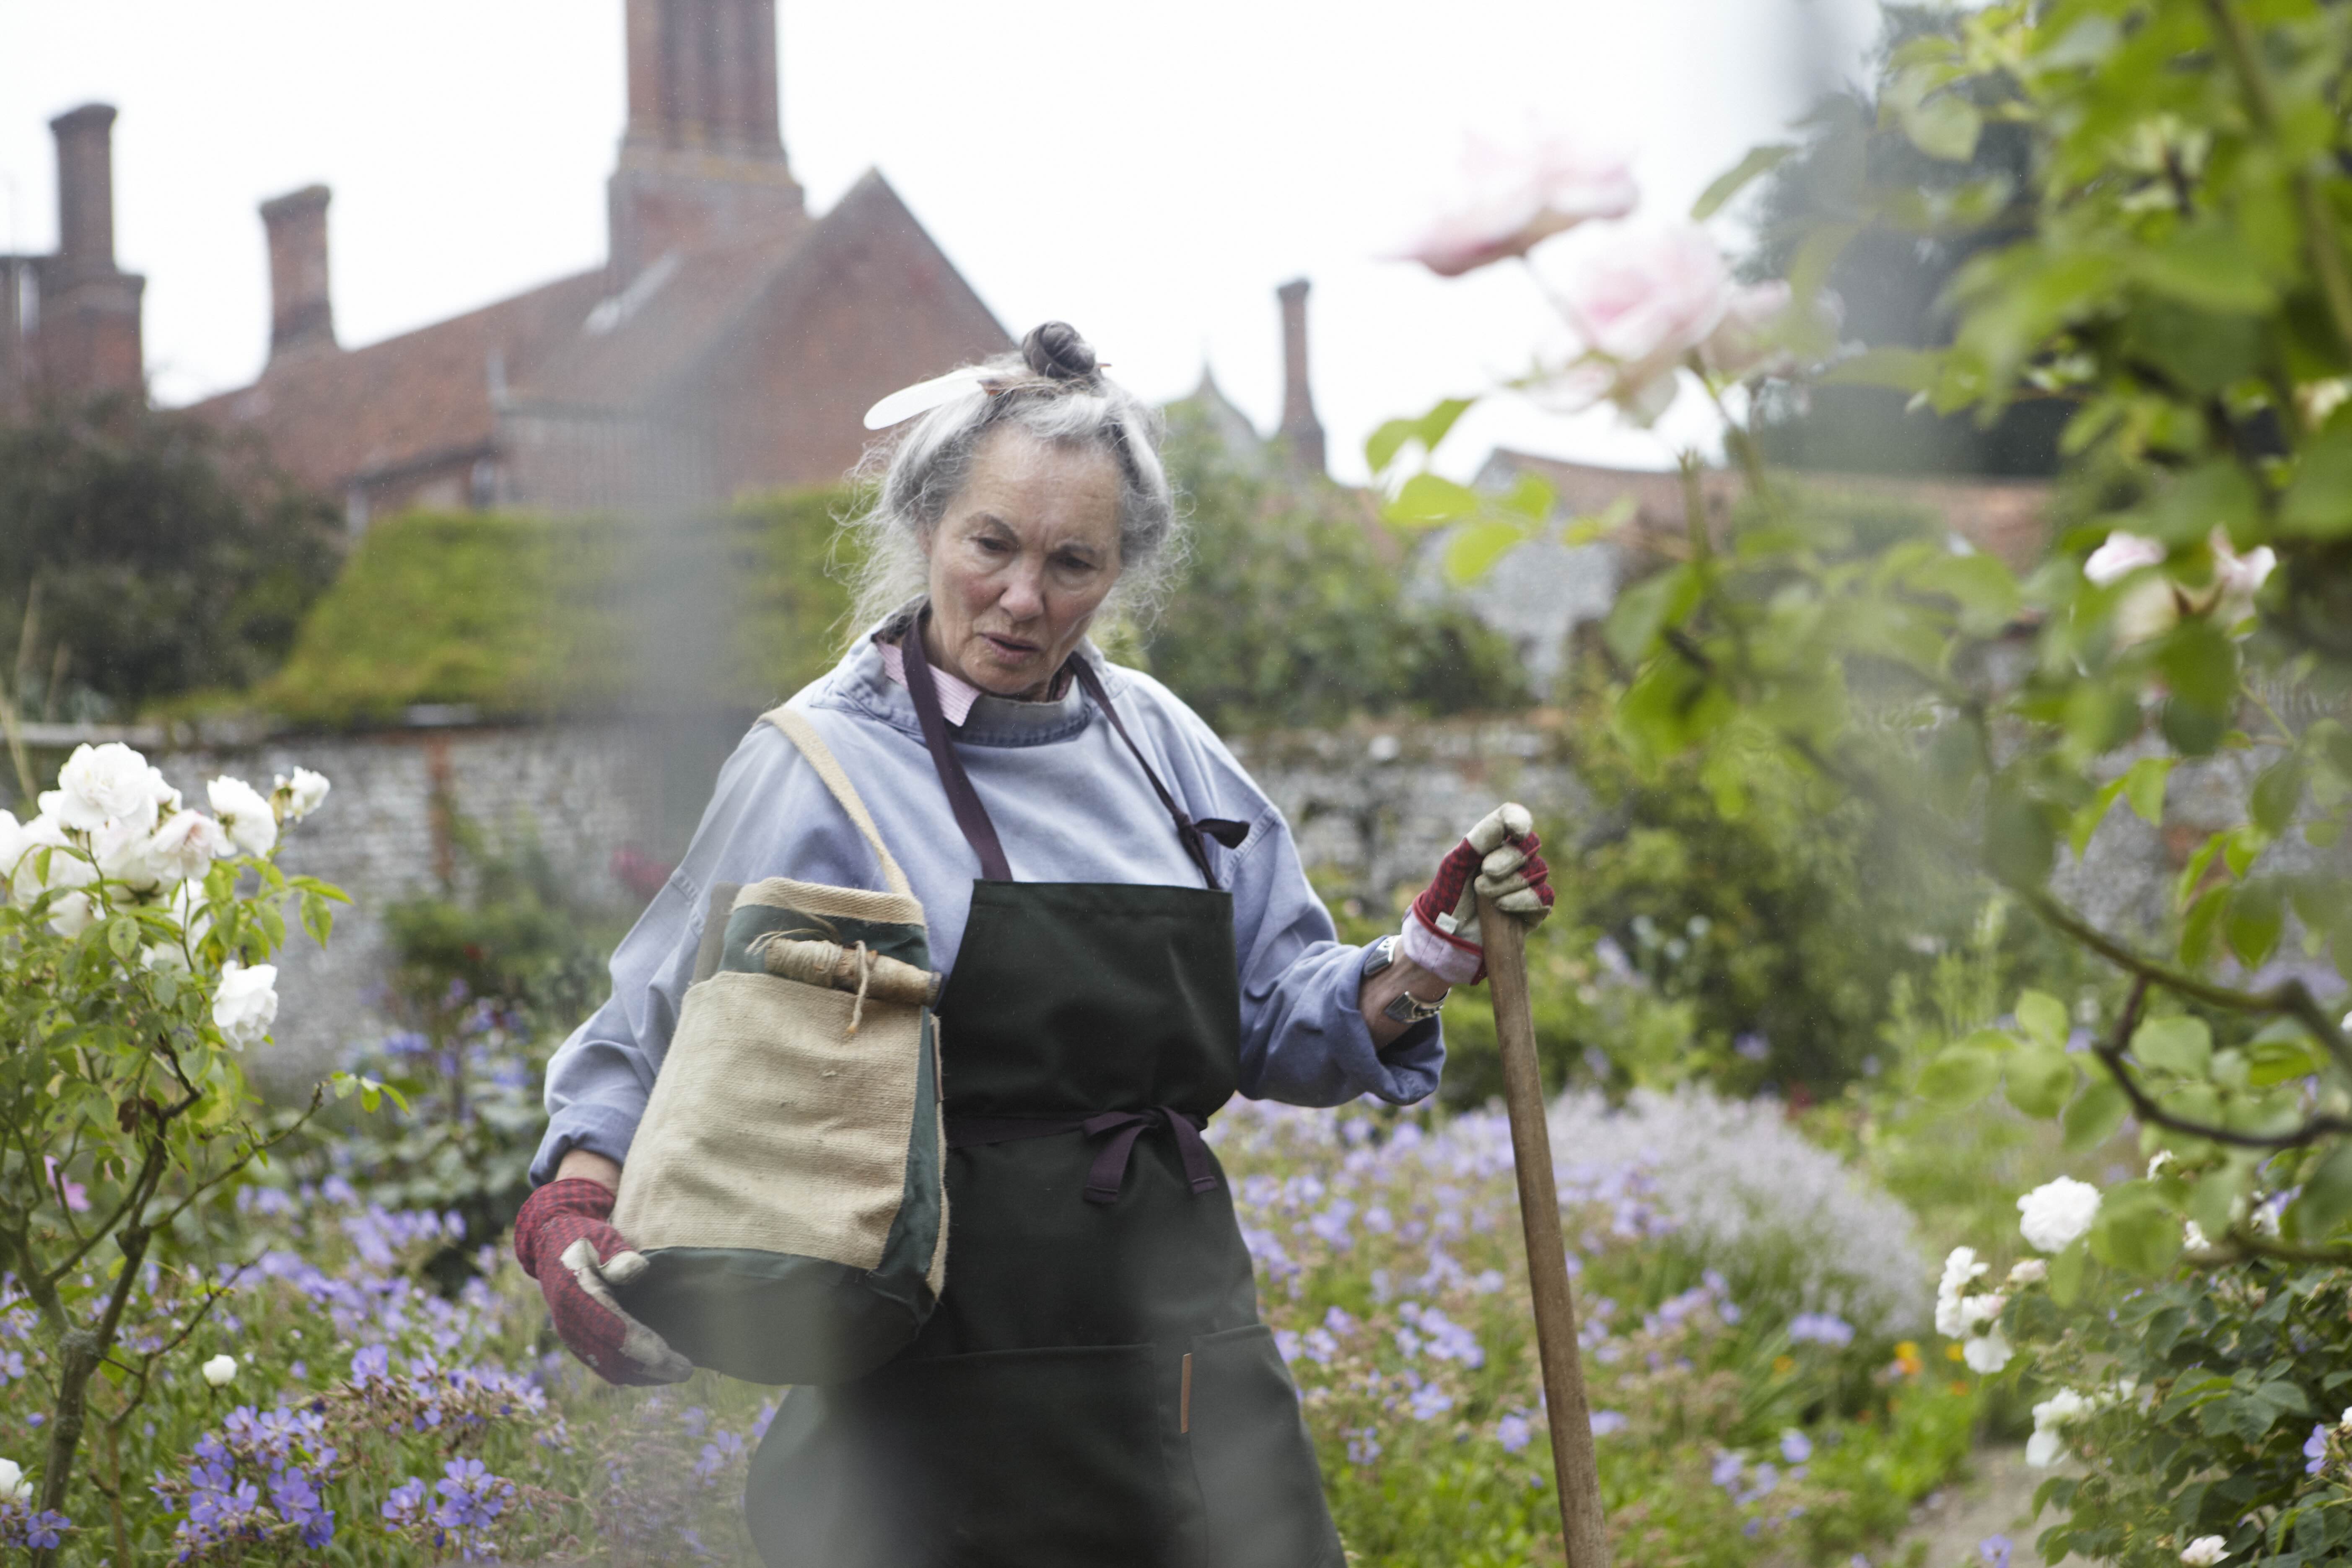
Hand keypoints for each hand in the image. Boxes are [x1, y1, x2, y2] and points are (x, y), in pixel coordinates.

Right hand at [512, 1178, 691, 1385]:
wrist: (554, 1248)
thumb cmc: (588, 1240)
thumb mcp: (602, 1238)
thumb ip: (619, 1254)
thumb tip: (638, 1268)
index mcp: (575, 1294)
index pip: (610, 1329)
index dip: (638, 1345)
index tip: (667, 1356)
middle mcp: (570, 1321)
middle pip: (613, 1356)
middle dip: (650, 1368)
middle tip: (686, 1370)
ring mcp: (571, 1335)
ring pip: (609, 1367)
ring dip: (644, 1375)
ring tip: (678, 1372)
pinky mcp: (577, 1342)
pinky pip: (604, 1366)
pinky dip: (631, 1372)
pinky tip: (655, 1370)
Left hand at [1401, 803, 1552, 984]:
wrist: (1447, 934)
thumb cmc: (1450, 894)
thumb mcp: (1455, 864)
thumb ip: (1479, 840)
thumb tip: (1507, 824)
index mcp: (1494, 842)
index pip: (1514, 819)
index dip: (1519, 820)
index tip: (1516, 831)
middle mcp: (1515, 859)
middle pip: (1529, 845)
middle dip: (1509, 858)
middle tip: (1485, 872)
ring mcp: (1528, 883)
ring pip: (1538, 871)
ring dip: (1510, 882)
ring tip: (1484, 894)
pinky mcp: (1535, 908)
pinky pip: (1544, 897)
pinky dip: (1523, 899)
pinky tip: (1502, 906)